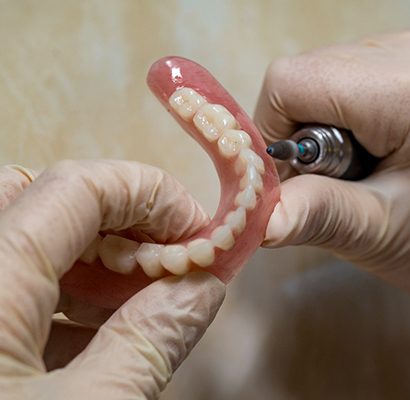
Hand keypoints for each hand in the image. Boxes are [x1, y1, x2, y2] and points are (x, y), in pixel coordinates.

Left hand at [0, 161, 224, 398]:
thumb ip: (147, 344)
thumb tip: (203, 288)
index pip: (77, 187)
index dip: (151, 195)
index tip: (196, 233)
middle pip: (44, 198)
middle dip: (121, 221)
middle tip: (164, 260)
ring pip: (29, 240)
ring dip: (95, 260)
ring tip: (139, 301)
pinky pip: (14, 284)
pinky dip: (65, 294)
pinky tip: (97, 332)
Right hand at [255, 24, 409, 299]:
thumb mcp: (386, 233)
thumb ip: (320, 216)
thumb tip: (258, 219)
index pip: (290, 81)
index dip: (272, 132)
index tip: (293, 180)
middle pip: (309, 75)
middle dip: (303, 134)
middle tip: (339, 181)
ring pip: (330, 74)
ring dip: (326, 126)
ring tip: (367, 167)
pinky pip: (357, 74)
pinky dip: (350, 114)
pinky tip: (381, 146)